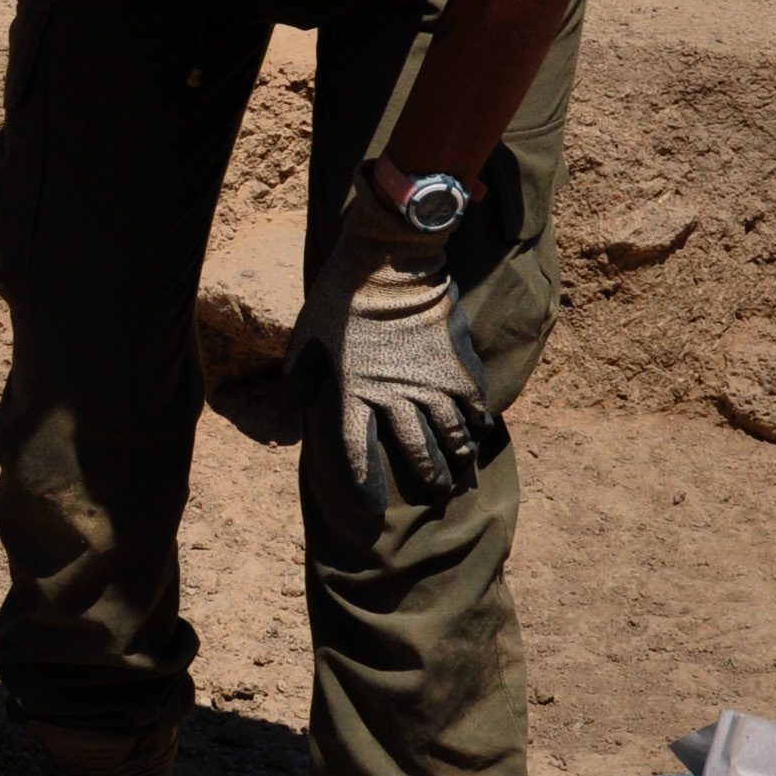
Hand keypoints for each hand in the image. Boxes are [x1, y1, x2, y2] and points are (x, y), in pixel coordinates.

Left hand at [288, 171, 493, 506]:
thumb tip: (295, 416)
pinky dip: (479, 422)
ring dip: (457, 457)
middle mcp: (395, 397)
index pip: (357, 456)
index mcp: (353, 395)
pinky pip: (474, 405)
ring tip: (460, 468)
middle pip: (417, 454)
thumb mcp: (304, 342)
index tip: (371, 513)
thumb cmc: (337, 300)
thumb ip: (300, 384)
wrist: (386, 262)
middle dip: (429, 480)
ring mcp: (430, 383)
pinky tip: (480, 431)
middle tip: (435, 495)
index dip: (364, 488)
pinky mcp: (455, 365)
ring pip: (451, 436)